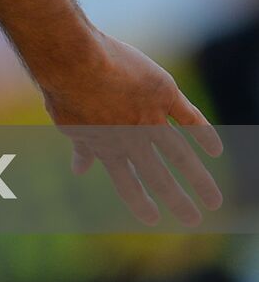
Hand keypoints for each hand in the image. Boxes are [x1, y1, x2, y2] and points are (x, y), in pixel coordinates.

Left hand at [41, 30, 223, 225]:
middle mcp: (131, 138)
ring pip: (180, 154)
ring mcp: (149, 116)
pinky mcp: (162, 93)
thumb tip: (79, 171)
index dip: (140, 202)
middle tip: (194, 220)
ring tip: (215, 200)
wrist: (73, 61)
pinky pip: (190, 117)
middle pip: (158, 176)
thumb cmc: (64, 90)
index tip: (152, 219)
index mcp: (107, 147)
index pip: (126, 182)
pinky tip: (216, 149)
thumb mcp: (69, 124)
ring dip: (199, 179)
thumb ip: (82, 148)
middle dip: (177, 200)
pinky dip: (204, 133)